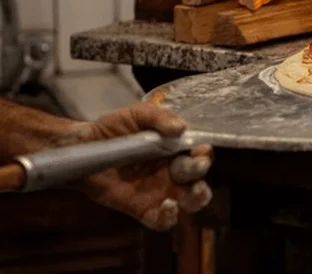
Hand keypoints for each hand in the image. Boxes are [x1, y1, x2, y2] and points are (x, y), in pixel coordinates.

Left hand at [74, 102, 212, 230]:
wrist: (82, 149)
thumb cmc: (112, 128)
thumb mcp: (137, 114)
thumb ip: (159, 117)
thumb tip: (181, 127)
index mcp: (175, 149)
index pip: (200, 153)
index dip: (204, 153)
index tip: (200, 151)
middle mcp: (172, 172)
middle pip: (198, 178)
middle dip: (200, 173)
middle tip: (194, 167)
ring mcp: (159, 192)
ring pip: (190, 203)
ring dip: (196, 200)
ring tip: (189, 193)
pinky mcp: (143, 209)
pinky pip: (162, 221)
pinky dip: (170, 218)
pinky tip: (167, 207)